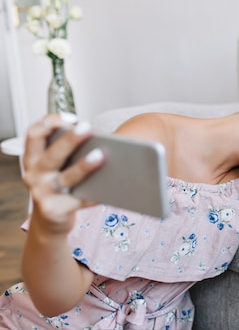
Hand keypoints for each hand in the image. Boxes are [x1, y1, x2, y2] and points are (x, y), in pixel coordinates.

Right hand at [22, 113, 104, 234]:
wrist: (50, 218)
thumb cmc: (58, 183)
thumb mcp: (54, 166)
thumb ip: (66, 151)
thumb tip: (99, 140)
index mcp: (32, 159)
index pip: (33, 135)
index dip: (48, 123)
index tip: (70, 117)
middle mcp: (34, 175)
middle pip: (52, 154)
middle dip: (69, 140)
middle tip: (87, 127)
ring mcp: (43, 194)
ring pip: (66, 177)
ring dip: (84, 166)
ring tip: (100, 155)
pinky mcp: (55, 211)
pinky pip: (79, 200)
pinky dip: (95, 194)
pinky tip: (109, 187)